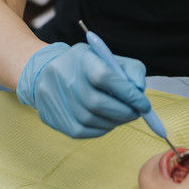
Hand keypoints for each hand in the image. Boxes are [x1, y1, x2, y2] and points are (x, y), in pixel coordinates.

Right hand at [16, 42, 150, 137]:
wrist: (44, 73)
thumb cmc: (85, 66)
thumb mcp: (108, 57)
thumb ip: (130, 69)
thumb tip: (139, 90)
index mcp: (80, 58)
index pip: (104, 76)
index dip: (127, 93)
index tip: (143, 103)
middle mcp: (64, 78)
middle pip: (98, 103)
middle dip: (124, 112)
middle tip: (136, 113)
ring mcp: (57, 100)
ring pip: (93, 120)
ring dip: (115, 122)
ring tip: (122, 116)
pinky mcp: (56, 119)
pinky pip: (85, 131)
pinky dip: (102, 129)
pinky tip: (107, 121)